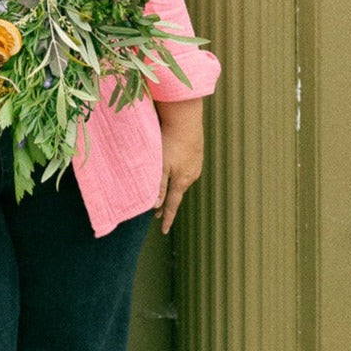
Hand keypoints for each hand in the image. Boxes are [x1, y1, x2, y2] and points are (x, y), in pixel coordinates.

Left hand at [154, 98, 203, 233]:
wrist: (185, 120)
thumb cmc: (170, 142)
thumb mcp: (161, 166)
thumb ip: (158, 186)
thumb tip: (155, 205)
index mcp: (182, 181)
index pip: (172, 205)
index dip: (167, 218)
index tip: (163, 231)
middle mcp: (191, 175)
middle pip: (177, 193)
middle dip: (167, 203)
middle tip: (158, 214)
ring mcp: (195, 164)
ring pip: (181, 180)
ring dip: (172, 187)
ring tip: (164, 193)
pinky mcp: (196, 153)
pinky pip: (185, 169)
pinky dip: (177, 174)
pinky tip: (174, 169)